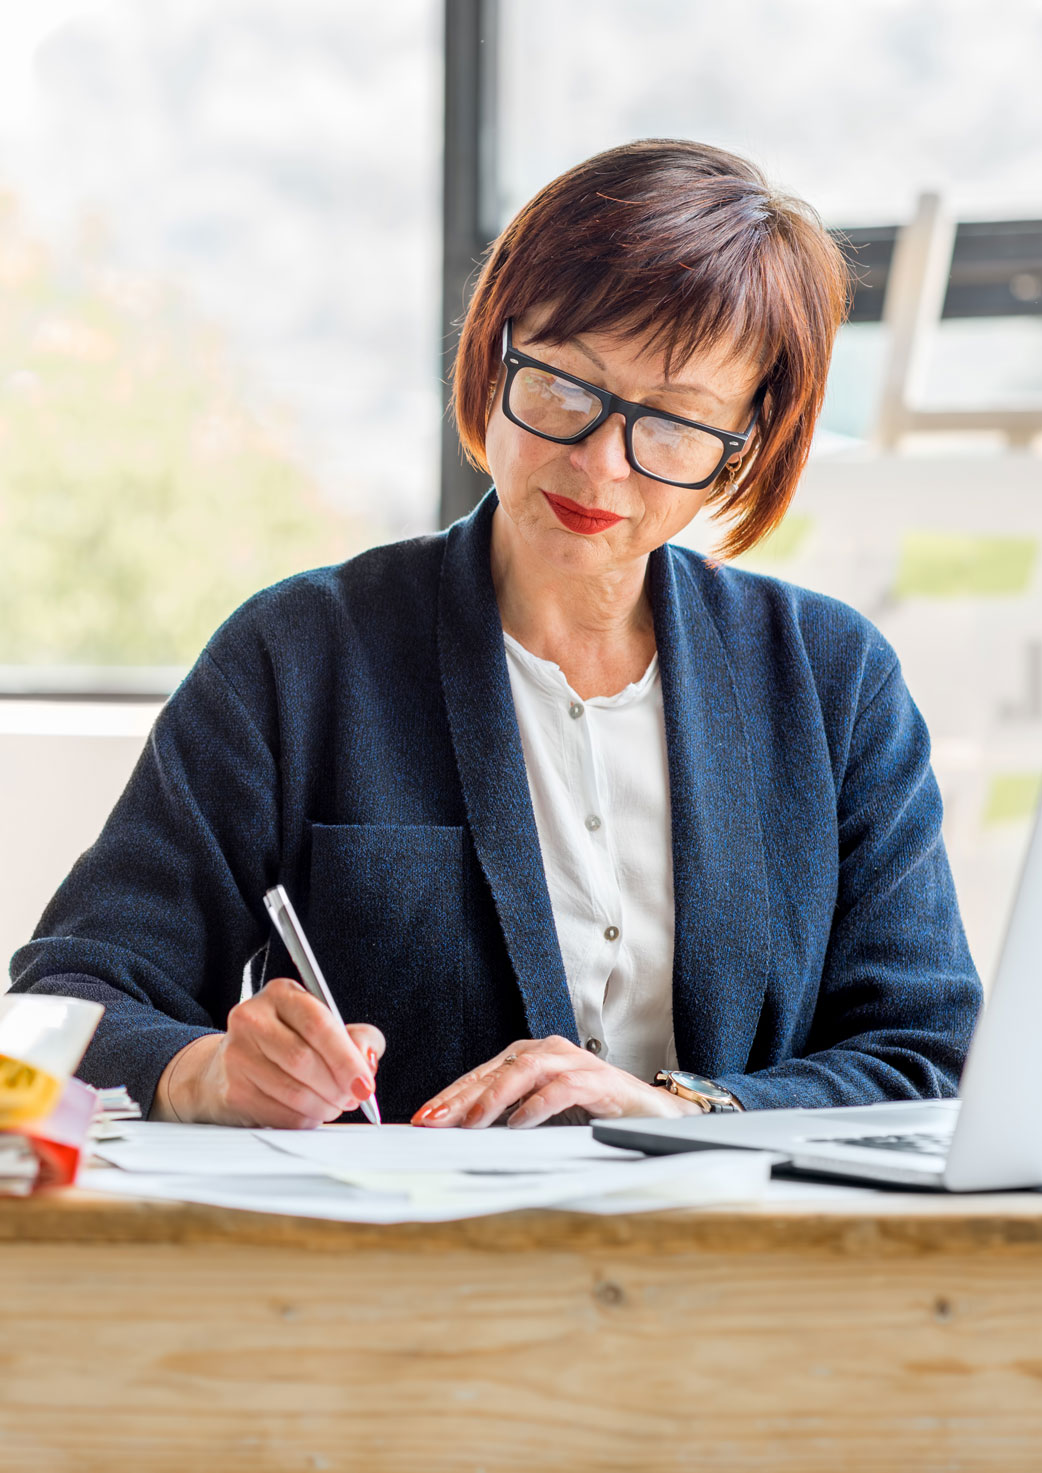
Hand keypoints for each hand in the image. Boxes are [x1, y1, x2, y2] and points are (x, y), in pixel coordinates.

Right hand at [152, 977, 384, 1127]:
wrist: (231, 1066)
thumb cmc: (289, 1044)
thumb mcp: (328, 1029)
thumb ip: (358, 1039)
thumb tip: (366, 1059)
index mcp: (281, 994)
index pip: (318, 1024)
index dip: (346, 1059)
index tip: (365, 1084)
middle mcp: (252, 1017)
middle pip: (303, 1059)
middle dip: (337, 1086)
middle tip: (351, 1098)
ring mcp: (236, 1054)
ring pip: (292, 1090)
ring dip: (323, 1106)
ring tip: (333, 1106)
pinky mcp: (231, 1089)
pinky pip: (279, 1113)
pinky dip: (303, 1120)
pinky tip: (310, 1113)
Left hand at [410, 1035, 704, 1129]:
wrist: (652, 1113)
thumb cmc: (593, 1112)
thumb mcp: (542, 1114)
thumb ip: (508, 1116)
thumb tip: (461, 1135)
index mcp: (529, 1057)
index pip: (480, 1074)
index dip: (449, 1095)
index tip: (422, 1118)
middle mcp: (548, 1051)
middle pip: (495, 1071)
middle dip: (460, 1097)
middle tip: (433, 1120)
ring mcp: (574, 1062)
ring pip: (524, 1071)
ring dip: (494, 1097)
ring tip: (471, 1122)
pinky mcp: (597, 1080)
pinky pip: (562, 1088)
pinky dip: (538, 1105)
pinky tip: (519, 1123)